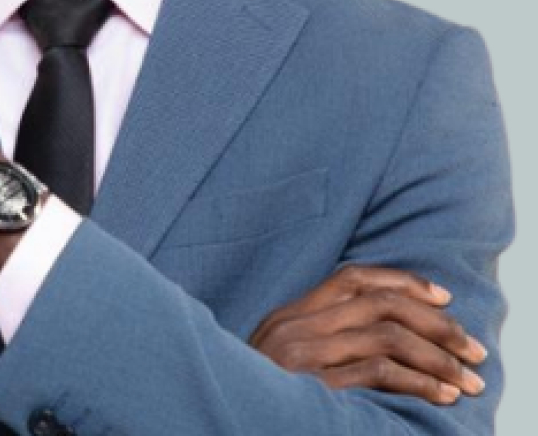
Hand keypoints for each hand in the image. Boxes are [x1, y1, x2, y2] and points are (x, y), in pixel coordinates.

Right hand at [248, 264, 487, 405]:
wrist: (224, 417)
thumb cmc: (263, 400)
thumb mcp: (280, 364)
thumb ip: (315, 342)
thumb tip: (375, 332)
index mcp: (288, 316)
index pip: (351, 278)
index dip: (402, 281)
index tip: (442, 297)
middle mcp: (294, 327)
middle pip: (377, 302)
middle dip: (434, 322)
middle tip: (471, 346)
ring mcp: (302, 356)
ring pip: (385, 334)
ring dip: (436, 356)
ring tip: (467, 378)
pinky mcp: (314, 388)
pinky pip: (377, 372)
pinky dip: (419, 382)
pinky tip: (442, 395)